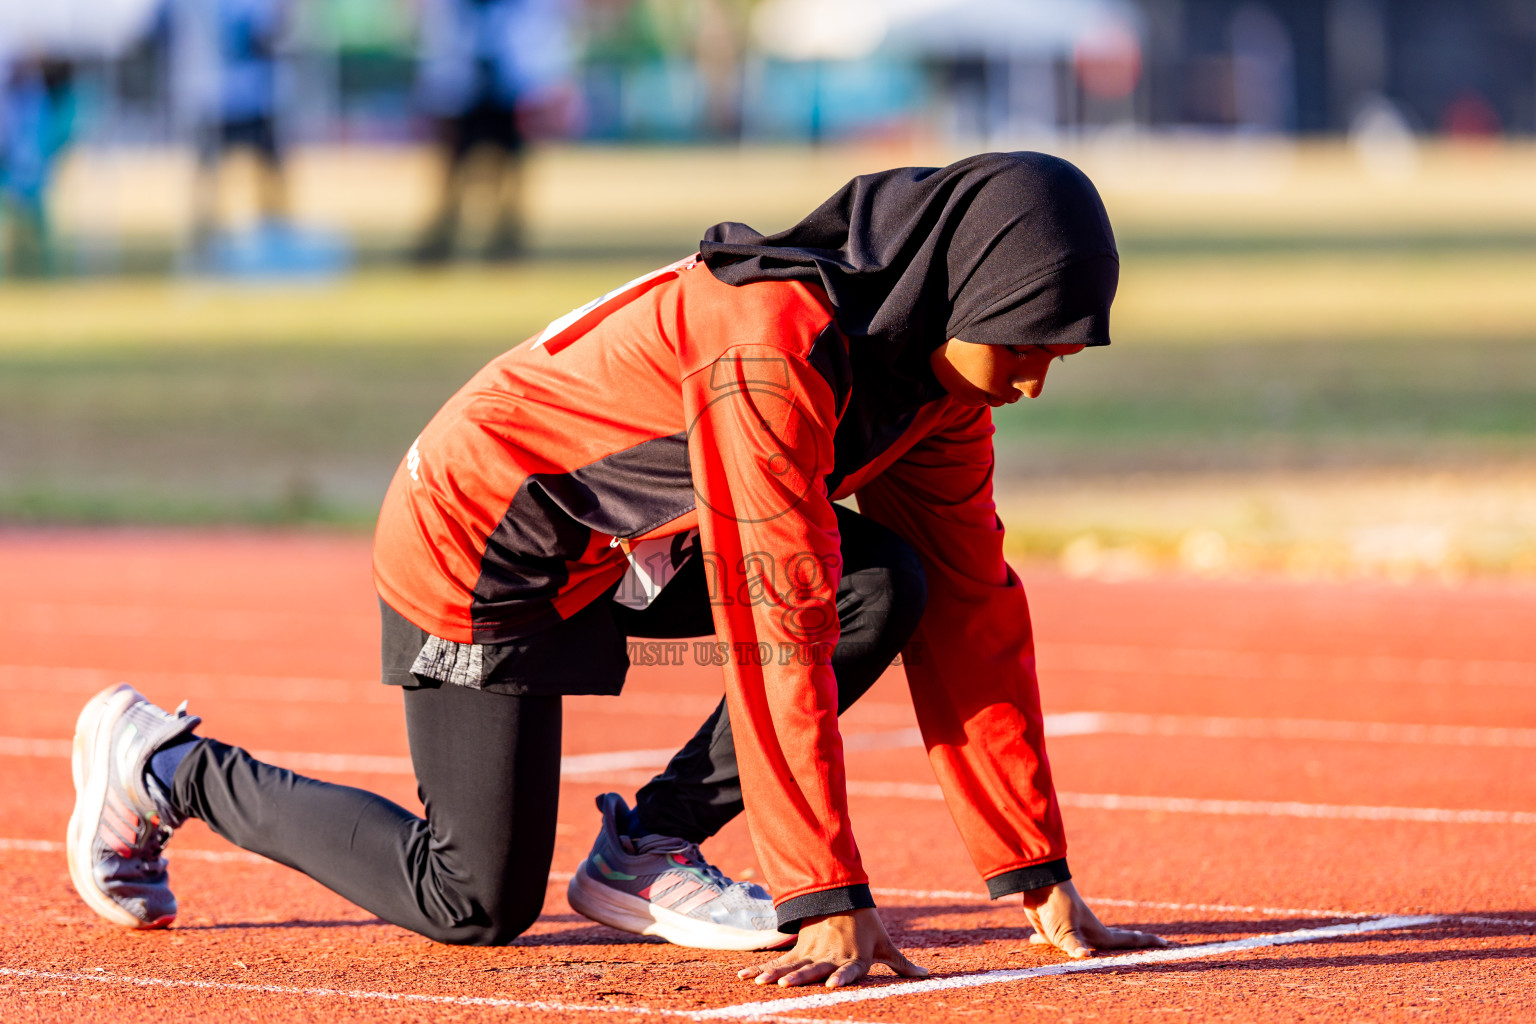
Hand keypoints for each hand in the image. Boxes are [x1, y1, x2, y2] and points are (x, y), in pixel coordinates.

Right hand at [737, 908, 928, 987]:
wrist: (843, 897)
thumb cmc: (867, 925)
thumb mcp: (885, 944)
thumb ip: (901, 964)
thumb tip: (926, 975)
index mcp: (855, 958)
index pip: (849, 970)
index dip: (842, 977)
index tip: (833, 984)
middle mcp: (832, 958)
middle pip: (814, 969)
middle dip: (800, 977)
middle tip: (786, 985)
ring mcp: (813, 954)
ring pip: (792, 965)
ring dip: (774, 974)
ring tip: (759, 982)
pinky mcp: (799, 950)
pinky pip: (779, 962)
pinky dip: (761, 969)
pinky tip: (744, 976)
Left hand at [1021, 879, 1168, 958]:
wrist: (1038, 885)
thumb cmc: (1057, 907)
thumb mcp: (1066, 930)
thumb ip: (1074, 945)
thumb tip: (1085, 957)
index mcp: (1097, 933)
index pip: (1127, 940)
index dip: (1146, 942)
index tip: (1167, 943)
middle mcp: (1087, 932)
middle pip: (1110, 942)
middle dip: (1125, 946)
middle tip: (1143, 947)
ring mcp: (1071, 929)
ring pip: (1082, 942)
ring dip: (1087, 948)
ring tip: (1095, 953)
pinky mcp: (1051, 928)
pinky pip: (1050, 939)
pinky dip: (1043, 941)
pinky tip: (1034, 941)